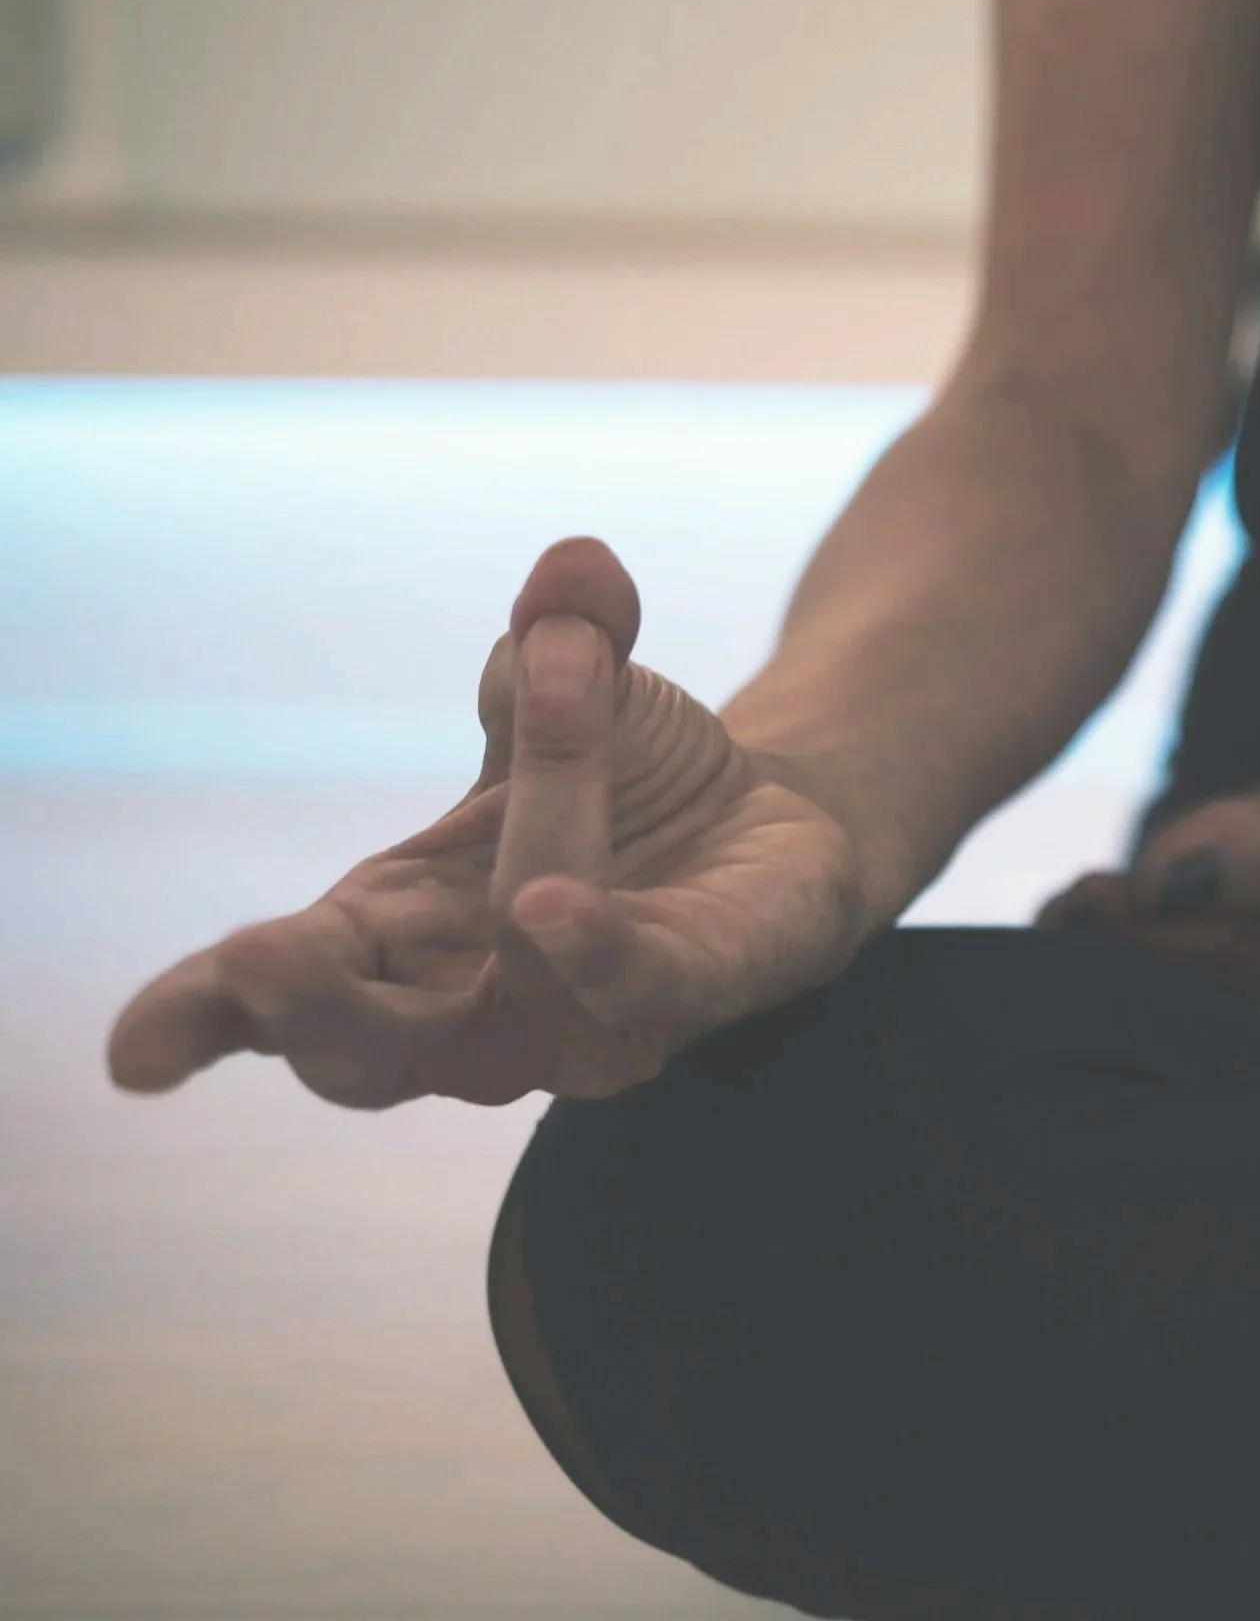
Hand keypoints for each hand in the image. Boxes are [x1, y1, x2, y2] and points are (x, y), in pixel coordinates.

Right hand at [105, 537, 874, 1109]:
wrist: (765, 822)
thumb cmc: (619, 778)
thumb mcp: (576, 680)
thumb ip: (565, 630)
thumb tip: (577, 565)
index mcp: (392, 933)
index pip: (270, 997)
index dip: (200, 1018)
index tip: (133, 1055)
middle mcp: (472, 1008)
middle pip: (367, 1054)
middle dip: (310, 1010)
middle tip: (258, 957)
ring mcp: (581, 1022)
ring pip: (521, 997)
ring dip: (525, 862)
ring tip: (539, 797)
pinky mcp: (695, 993)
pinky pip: (642, 989)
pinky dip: (600, 953)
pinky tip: (561, 907)